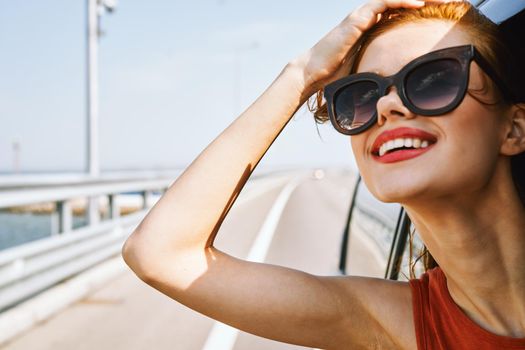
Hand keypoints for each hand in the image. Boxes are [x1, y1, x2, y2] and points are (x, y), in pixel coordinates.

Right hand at [290, 0, 450, 96]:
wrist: (314, 73)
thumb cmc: (337, 75)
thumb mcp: (368, 70)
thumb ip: (383, 69)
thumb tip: (399, 90)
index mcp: (373, 28)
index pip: (404, 12)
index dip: (427, 10)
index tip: (449, 14)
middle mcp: (369, 17)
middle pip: (404, 2)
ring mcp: (362, 15)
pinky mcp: (357, 18)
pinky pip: (383, 3)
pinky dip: (402, 1)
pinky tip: (420, 2)